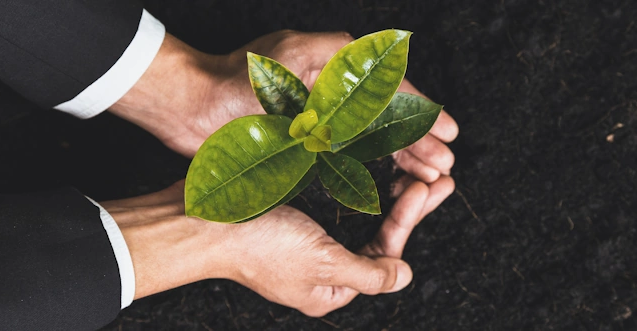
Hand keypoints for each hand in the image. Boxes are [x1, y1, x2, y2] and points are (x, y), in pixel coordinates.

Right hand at [100, 175, 453, 315]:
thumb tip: (404, 278)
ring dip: (389, 189)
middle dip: (407, 204)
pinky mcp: (291, 212)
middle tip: (439, 175)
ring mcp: (304, 238)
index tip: (428, 188)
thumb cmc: (257, 245)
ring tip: (418, 167)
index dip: (408, 222)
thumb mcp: (322, 265)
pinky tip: (377, 163)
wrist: (196, 220)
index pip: (383, 254)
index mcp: (329, 286)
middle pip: (376, 232)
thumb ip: (368, 273)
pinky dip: (358, 180)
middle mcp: (320, 265)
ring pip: (359, 213)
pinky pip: (335, 196)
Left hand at [108, 31, 457, 182]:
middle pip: (385, 115)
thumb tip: (392, 83)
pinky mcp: (303, 135)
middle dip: (417, 140)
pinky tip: (392, 173)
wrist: (193, 106)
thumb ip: (345, 71)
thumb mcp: (297, 63)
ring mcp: (318, 111)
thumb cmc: (237, 80)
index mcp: (334, 62)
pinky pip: (349, 148)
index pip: (389, 90)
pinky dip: (372, 160)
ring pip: (371, 135)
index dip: (421, 115)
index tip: (449, 134)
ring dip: (401, 153)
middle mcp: (331, 85)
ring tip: (430, 172)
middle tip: (445, 164)